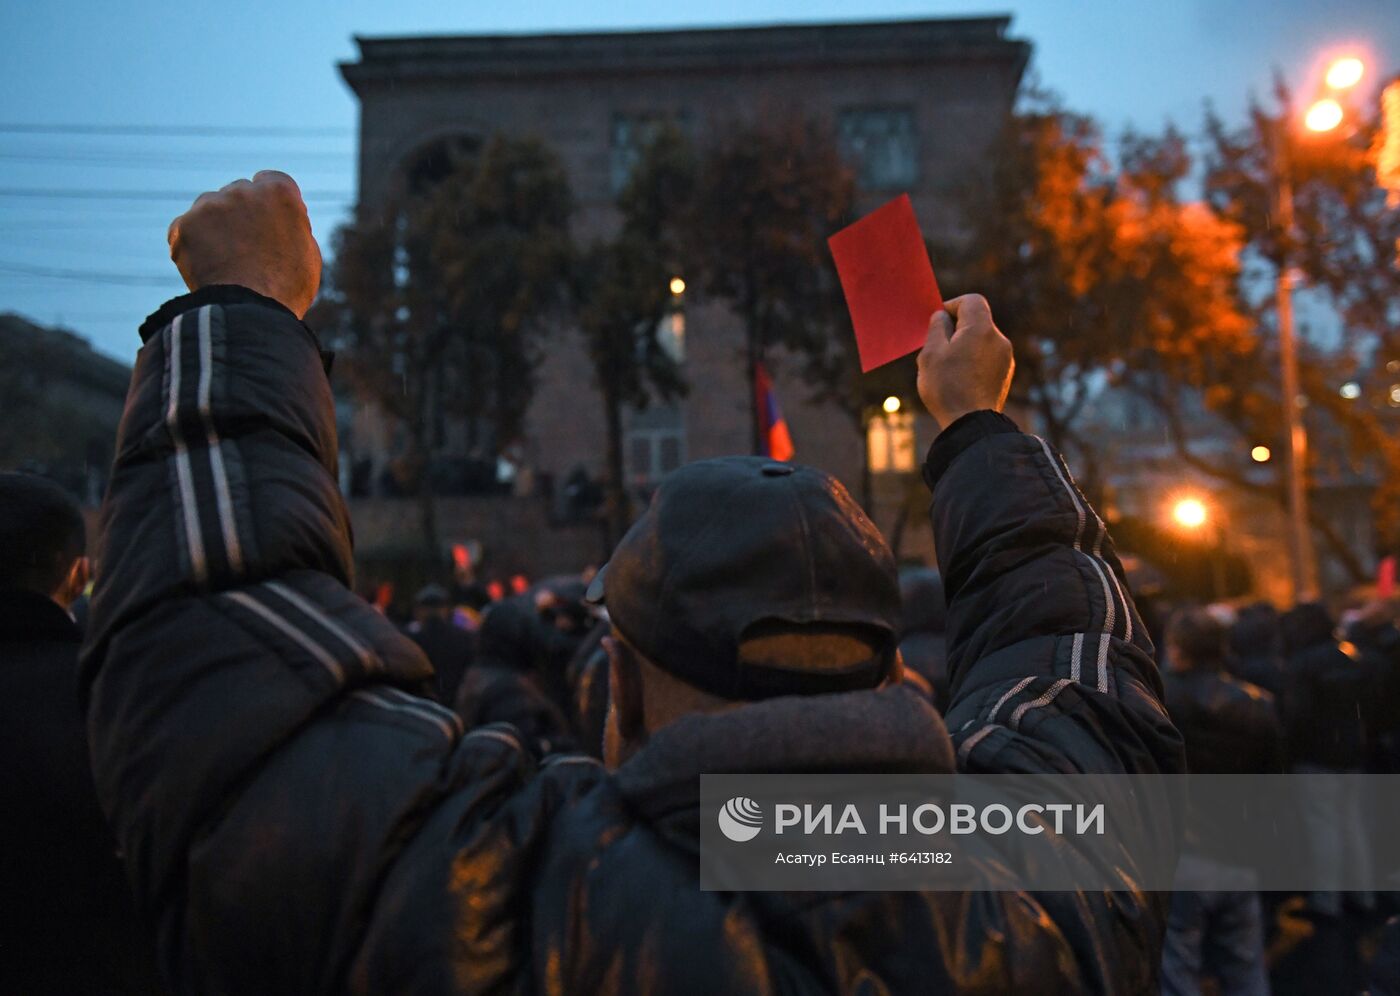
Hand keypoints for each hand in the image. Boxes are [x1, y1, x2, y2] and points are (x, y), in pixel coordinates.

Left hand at [167, 171, 321, 317]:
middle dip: (240, 214)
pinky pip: (185, 231)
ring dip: (215, 227)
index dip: (268, 203)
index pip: (269, 181)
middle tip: (246, 249)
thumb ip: (291, 225)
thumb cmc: (287, 287)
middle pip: (237, 194)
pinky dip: (192, 246)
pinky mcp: (183, 225)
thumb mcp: (307, 252)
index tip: (268, 222)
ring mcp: (209, 205)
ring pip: (209, 209)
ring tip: (226, 262)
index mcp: (279, 192)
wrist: (251, 311)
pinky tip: (207, 269)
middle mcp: (242, 190)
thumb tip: (278, 220)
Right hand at [916, 294, 1013, 429]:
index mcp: (981, 329)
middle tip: (936, 349)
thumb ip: (937, 327)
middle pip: (976, 321)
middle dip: (955, 330)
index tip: (938, 321)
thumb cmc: (947, 387)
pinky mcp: (1005, 375)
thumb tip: (943, 316)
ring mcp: (1005, 358)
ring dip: (963, 347)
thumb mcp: (931, 353)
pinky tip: (959, 381)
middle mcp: (999, 339)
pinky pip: (987, 358)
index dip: (952, 305)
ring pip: (981, 341)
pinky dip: (973, 361)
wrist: (971, 424)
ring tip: (945, 370)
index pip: (971, 301)